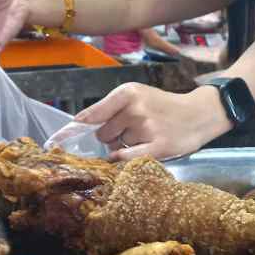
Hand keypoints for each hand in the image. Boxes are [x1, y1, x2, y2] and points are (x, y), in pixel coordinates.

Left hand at [76, 83, 231, 160]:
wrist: (199, 114)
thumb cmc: (164, 107)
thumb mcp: (137, 96)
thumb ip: (109, 108)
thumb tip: (79, 125)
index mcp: (127, 93)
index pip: (91, 115)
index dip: (73, 130)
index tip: (56, 141)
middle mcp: (134, 108)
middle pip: (103, 134)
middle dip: (111, 137)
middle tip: (131, 133)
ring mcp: (146, 128)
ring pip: (116, 147)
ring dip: (125, 146)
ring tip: (145, 138)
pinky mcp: (157, 146)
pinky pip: (127, 158)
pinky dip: (122, 161)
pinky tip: (127, 157)